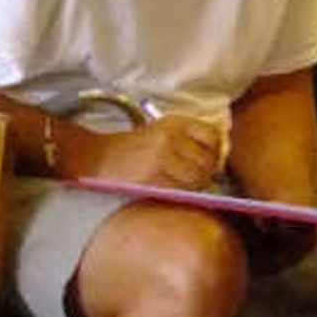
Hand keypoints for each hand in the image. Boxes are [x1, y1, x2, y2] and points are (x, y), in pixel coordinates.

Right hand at [73, 116, 222, 190]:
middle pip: (207, 161)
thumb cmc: (132, 148)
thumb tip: (219, 157)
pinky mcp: (151, 178)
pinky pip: (179, 190)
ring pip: (196, 178)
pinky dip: (180, 193)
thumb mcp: (161, 131)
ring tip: (181, 184)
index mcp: (174, 123)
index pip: (213, 136)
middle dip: (206, 173)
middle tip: (195, 178)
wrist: (97, 157)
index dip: (216, 151)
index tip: (209, 159)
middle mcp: (169, 137)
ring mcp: (160, 158)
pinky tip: (171, 190)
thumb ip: (189, 138)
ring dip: (194, 185)